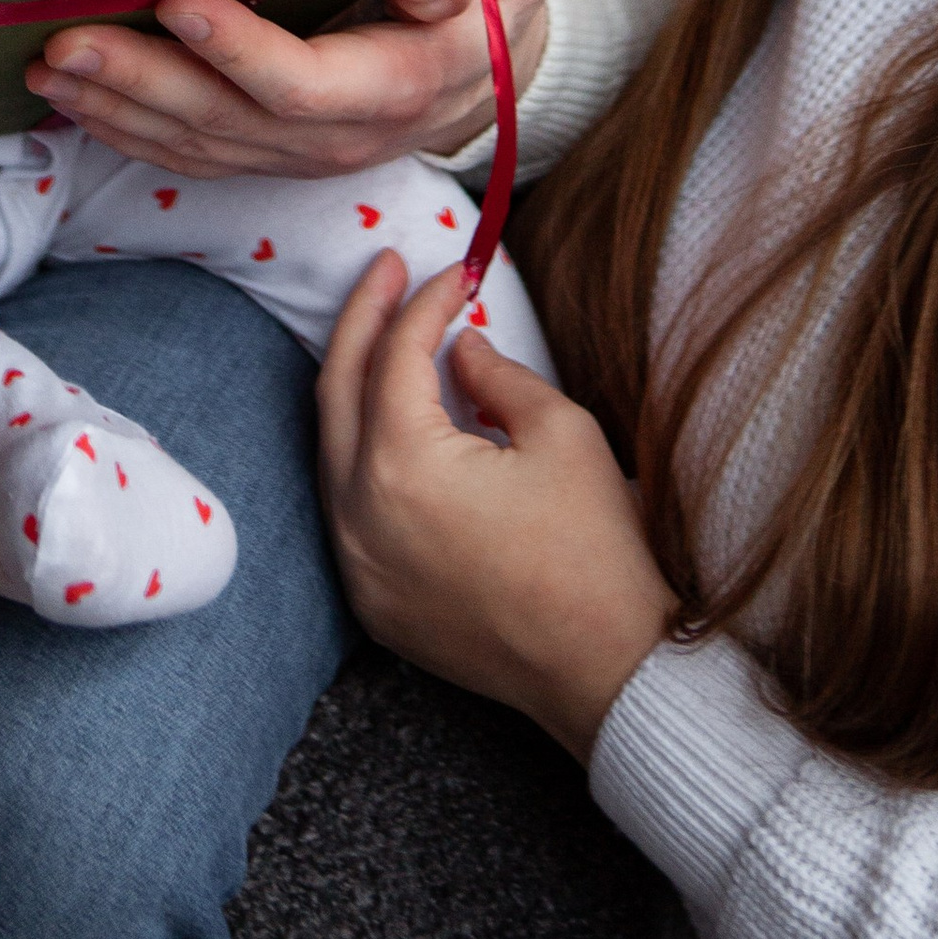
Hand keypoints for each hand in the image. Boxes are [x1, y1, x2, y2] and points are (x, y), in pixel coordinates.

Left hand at [24, 0, 572, 181]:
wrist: (493, 62)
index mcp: (403, 84)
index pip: (310, 86)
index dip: (242, 53)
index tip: (179, 0)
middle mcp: (342, 135)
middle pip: (229, 125)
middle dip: (141, 82)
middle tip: (66, 37)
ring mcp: (299, 152)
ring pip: (195, 145)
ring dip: (113, 108)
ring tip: (44, 62)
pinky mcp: (266, 149)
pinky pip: (187, 153)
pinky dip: (122, 128)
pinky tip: (69, 96)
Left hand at [318, 248, 675, 762]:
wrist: (606, 669)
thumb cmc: (593, 549)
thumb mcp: (560, 433)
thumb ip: (497, 374)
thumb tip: (462, 348)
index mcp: (402, 467)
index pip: (395, 355)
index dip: (425, 302)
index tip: (460, 270)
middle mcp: (358, 515)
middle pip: (337, 389)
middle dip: (362, 319)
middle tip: (387, 270)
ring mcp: (357, 565)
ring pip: (331, 448)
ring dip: (353, 382)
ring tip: (386, 333)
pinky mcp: (371, 601)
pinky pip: (345, 505)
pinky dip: (360, 450)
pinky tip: (391, 421)